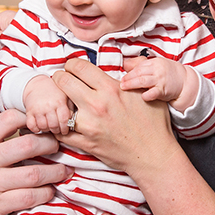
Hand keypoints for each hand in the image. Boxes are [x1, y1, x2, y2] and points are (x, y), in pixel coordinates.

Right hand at [0, 109, 69, 214]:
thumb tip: (24, 128)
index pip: (10, 118)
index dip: (29, 118)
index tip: (40, 124)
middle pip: (29, 145)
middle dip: (50, 145)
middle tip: (58, 147)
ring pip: (34, 175)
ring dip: (55, 172)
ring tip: (63, 171)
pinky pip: (29, 198)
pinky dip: (44, 194)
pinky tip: (49, 191)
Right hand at [24, 75, 73, 134]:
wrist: (38, 84)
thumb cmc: (55, 92)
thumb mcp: (66, 96)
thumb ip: (72, 107)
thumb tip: (78, 120)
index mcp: (59, 102)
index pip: (64, 120)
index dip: (65, 128)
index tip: (65, 130)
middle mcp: (48, 106)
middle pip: (54, 125)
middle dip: (57, 130)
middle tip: (58, 130)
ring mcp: (38, 109)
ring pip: (43, 127)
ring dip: (47, 130)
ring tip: (50, 127)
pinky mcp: (29, 111)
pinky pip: (32, 125)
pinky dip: (36, 129)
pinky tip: (40, 126)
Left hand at [53, 58, 176, 175]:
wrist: (153, 155)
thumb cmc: (154, 124)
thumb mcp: (147, 92)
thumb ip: (135, 74)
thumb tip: (130, 59)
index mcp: (111, 89)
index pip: (79, 67)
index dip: (72, 64)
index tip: (72, 68)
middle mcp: (97, 105)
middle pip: (63, 82)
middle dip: (60, 78)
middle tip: (63, 81)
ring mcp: (89, 125)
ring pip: (60, 107)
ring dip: (60, 103)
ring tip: (65, 103)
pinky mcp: (86, 143)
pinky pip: (63, 133)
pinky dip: (61, 127)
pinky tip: (66, 123)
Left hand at [120, 56, 186, 102]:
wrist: (185, 81)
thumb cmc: (168, 74)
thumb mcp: (155, 65)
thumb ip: (141, 65)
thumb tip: (125, 64)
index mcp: (154, 63)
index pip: (139, 66)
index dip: (129, 72)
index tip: (122, 77)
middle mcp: (157, 70)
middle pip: (139, 72)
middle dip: (128, 78)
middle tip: (121, 83)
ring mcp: (161, 80)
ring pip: (143, 81)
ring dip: (132, 84)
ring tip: (124, 88)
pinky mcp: (164, 91)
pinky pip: (153, 93)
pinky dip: (147, 95)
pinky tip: (141, 96)